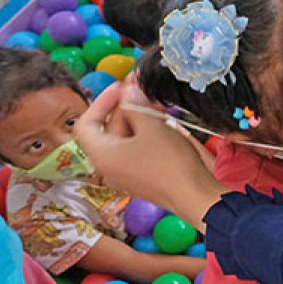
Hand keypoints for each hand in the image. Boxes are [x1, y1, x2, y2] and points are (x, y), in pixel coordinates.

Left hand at [74, 83, 226, 227]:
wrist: (195, 196)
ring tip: (158, 104)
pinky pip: (136, 149)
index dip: (101, 101)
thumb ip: (135, 104)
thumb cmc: (169, 162)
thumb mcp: (151, 126)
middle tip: (144, 89)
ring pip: (125, 138)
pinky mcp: (141, 176)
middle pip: (108, 129)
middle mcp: (108, 166)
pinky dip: (146, 133)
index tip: (121, 87)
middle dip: (126, 107)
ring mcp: (125, 173)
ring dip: (139, 118)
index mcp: (101, 154)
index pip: (87, 122)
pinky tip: (163, 122)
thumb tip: (128, 88)